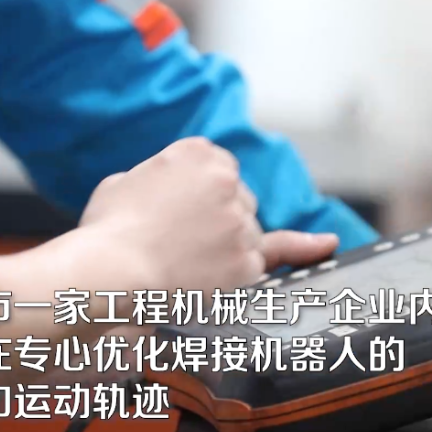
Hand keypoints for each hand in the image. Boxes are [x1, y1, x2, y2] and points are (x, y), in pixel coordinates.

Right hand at [80, 137, 336, 294]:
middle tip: (177, 242)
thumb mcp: (124, 181)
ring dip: (230, 242)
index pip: (216, 166)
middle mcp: (228, 183)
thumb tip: (169, 191)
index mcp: (196, 154)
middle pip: (237, 198)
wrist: (110, 277)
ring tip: (188, 264)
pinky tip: (325, 243)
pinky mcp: (249, 263)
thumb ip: (160, 176)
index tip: (181, 211)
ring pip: (249, 229)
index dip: (198, 192)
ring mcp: (242, 224)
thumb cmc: (106, 232)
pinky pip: (281, 253)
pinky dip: (304, 248)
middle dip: (217, 215)